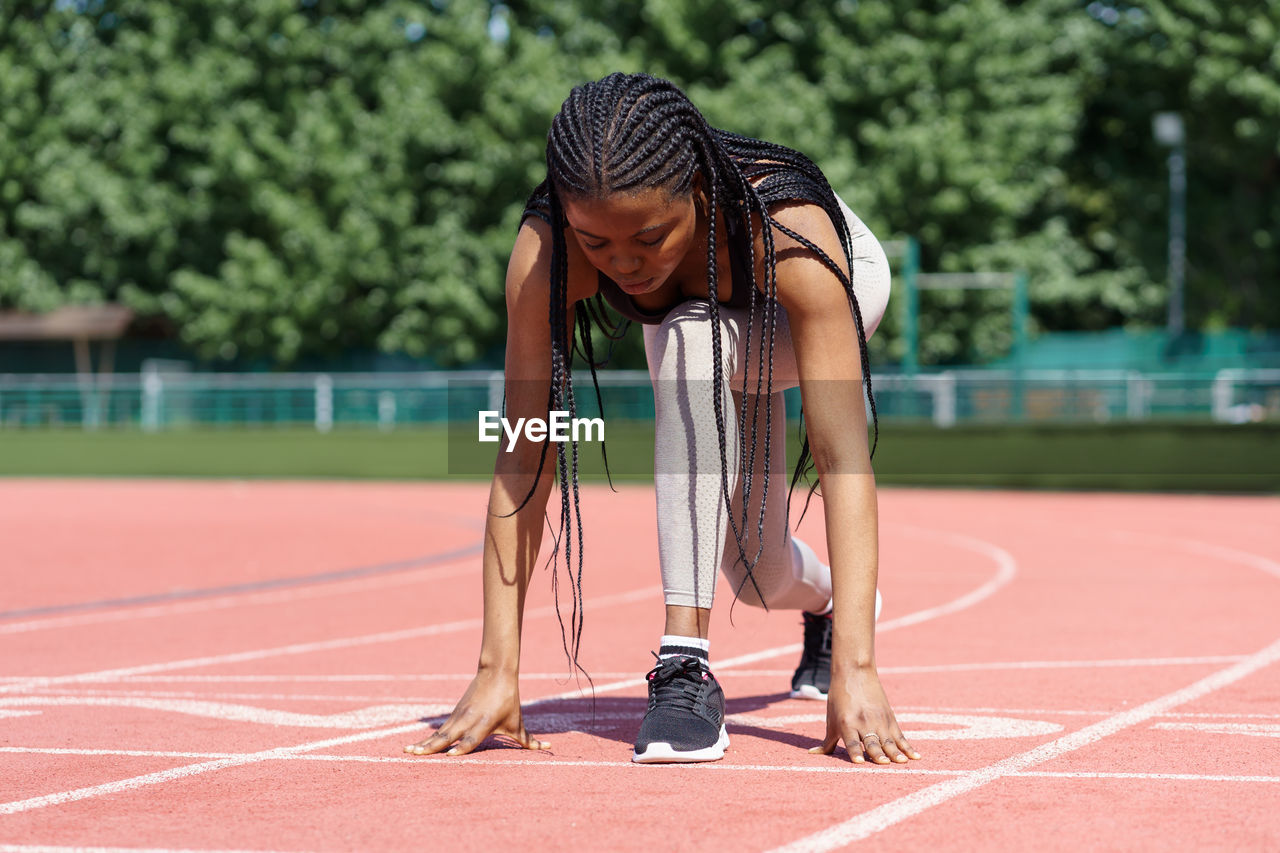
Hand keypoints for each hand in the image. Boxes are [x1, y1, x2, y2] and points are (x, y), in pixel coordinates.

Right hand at [404, 667, 548, 755]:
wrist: (497, 672)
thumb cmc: (509, 701)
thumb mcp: (518, 722)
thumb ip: (528, 740)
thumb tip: (548, 749)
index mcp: (484, 723)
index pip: (472, 738)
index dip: (463, 747)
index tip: (451, 755)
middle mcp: (469, 720)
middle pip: (448, 736)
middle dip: (432, 747)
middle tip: (415, 755)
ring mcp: (459, 716)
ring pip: (439, 733)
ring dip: (424, 743)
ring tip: (408, 751)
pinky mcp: (454, 714)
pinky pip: (439, 730)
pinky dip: (427, 738)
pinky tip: (415, 747)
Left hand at [810, 666, 919, 764]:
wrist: (855, 673)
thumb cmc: (839, 699)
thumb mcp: (831, 719)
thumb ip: (827, 741)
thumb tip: (813, 754)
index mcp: (847, 723)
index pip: (850, 741)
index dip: (855, 752)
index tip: (858, 763)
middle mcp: (864, 723)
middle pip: (871, 741)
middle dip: (877, 753)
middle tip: (883, 763)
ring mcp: (879, 721)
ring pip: (888, 740)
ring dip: (895, 752)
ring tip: (901, 762)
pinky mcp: (890, 719)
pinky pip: (900, 736)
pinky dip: (908, 747)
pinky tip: (915, 756)